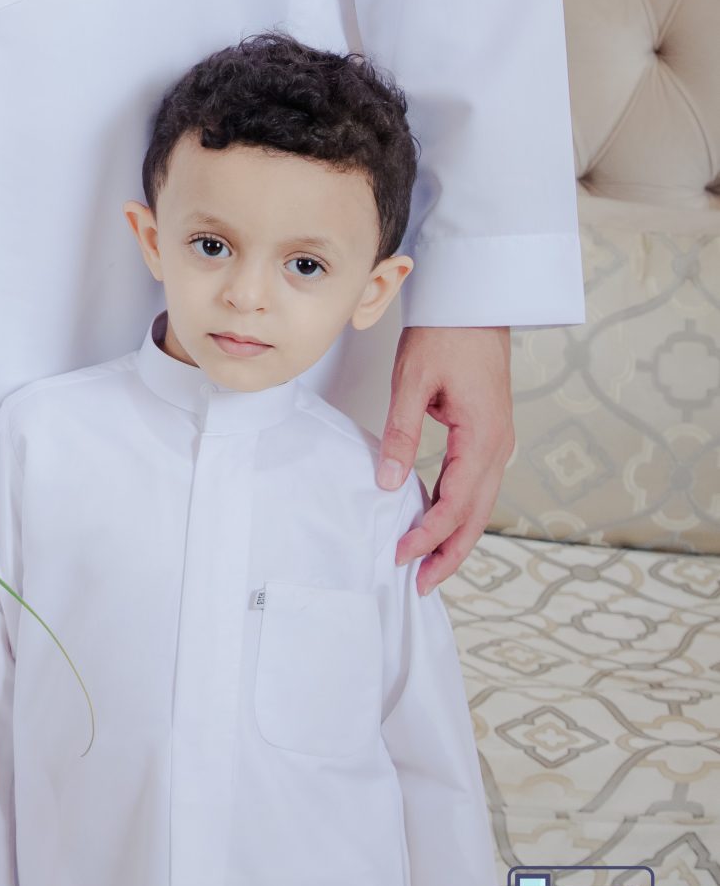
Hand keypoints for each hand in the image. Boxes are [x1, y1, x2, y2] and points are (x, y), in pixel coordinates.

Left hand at [376, 324, 512, 593]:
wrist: (476, 300)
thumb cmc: (446, 333)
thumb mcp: (413, 382)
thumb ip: (401, 434)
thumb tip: (387, 482)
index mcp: (482, 437)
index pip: (456, 504)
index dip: (429, 536)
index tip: (401, 556)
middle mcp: (498, 446)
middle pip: (476, 516)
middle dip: (449, 553)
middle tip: (419, 584)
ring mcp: (498, 440)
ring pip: (480, 503)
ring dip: (456, 536)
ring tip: (428, 564)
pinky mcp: (490, 432)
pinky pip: (477, 483)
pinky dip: (459, 509)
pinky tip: (438, 519)